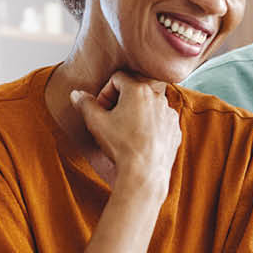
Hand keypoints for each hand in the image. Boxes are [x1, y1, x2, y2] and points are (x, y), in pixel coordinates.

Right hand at [69, 70, 180, 191]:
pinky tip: (140, 141)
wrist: (144, 174)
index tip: (101, 109)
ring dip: (137, 114)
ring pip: (149, 106)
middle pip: (134, 91)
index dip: (105, 92)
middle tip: (111, 121)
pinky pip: (160, 122)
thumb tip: (77, 94)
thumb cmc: (121, 146)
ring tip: (126, 133)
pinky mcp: (175, 130)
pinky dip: (150, 127)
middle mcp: (158, 97)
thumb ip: (85, 104)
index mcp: (138, 90)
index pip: (118, 78)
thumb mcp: (96, 123)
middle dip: (121, 103)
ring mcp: (169, 114)